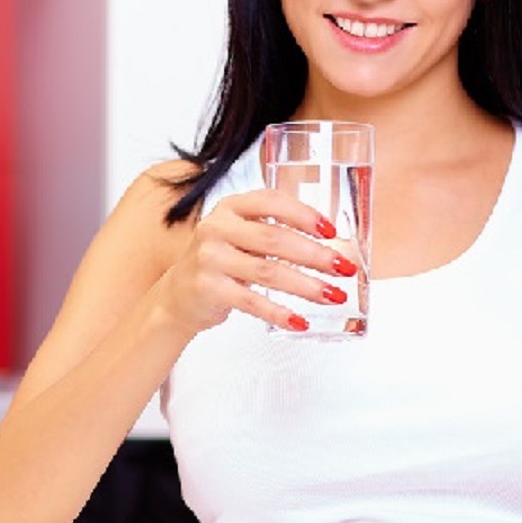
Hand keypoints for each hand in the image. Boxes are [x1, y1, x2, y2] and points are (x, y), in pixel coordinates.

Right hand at [155, 188, 357, 334]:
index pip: (272, 202)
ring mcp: (210, 258)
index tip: (331, 231)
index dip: (304, 215)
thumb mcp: (239, 235)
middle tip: (344, 268)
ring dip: (306, 286)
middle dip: (315, 255)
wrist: (177, 294)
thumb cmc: (219, 262)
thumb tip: (328, 245)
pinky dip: (279, 313)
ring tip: (333, 295)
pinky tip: (300, 320)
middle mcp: (217, 228)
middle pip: (275, 239)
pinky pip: (252, 302)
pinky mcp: (208, 289)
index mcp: (230, 207)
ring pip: (268, 272)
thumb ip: (272, 230)